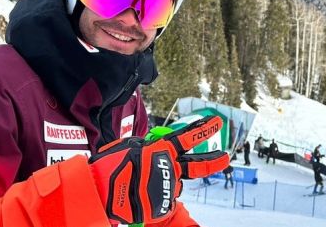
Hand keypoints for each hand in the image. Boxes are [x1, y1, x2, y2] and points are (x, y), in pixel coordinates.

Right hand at [89, 115, 228, 224]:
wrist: (100, 190)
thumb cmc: (110, 167)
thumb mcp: (130, 149)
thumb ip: (149, 150)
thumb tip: (158, 156)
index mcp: (161, 149)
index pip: (188, 136)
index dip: (204, 129)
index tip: (217, 122)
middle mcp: (169, 166)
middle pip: (197, 165)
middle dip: (213, 161)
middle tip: (225, 157)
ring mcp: (169, 185)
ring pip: (174, 185)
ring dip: (162, 184)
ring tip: (140, 186)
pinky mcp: (164, 204)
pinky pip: (165, 202)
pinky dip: (155, 200)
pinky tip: (140, 197)